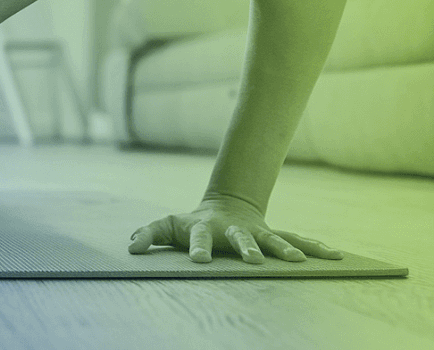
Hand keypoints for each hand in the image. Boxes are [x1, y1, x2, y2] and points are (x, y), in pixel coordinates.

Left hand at [127, 194, 343, 263]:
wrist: (225, 206)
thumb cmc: (190, 223)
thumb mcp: (167, 226)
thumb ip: (149, 234)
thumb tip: (132, 248)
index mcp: (204, 228)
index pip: (198, 237)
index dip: (198, 247)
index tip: (199, 261)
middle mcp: (233, 230)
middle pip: (240, 238)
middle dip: (248, 248)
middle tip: (254, 261)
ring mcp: (256, 231)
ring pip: (273, 238)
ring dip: (285, 249)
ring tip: (299, 262)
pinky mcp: (273, 235)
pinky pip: (297, 240)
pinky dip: (315, 247)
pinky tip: (335, 256)